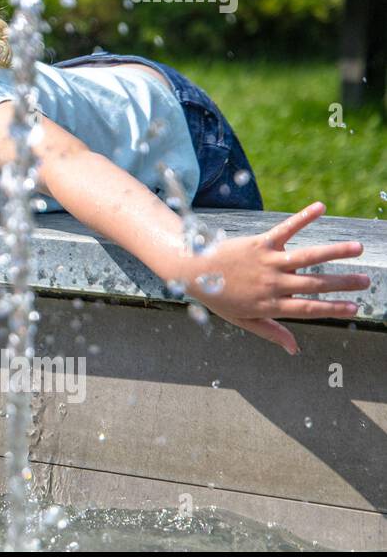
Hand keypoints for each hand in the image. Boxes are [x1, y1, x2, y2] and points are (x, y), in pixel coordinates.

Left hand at [185, 202, 369, 355]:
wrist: (190, 270)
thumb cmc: (218, 297)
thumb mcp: (242, 320)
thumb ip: (271, 332)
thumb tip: (295, 349)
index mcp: (270, 305)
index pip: (308, 309)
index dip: (332, 309)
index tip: (354, 309)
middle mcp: (272, 284)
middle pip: (314, 284)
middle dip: (342, 283)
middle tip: (366, 281)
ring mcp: (267, 262)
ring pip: (307, 257)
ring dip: (334, 251)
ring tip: (358, 248)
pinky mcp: (260, 242)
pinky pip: (285, 229)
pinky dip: (303, 217)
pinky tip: (320, 207)